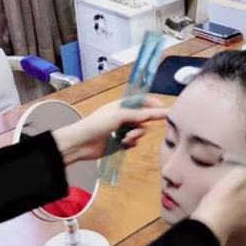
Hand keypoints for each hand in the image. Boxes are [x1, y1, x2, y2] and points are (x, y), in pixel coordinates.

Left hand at [51, 96, 168, 165]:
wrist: (81, 143)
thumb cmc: (96, 124)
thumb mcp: (117, 116)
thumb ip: (135, 115)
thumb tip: (150, 114)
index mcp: (121, 106)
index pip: (141, 101)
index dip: (152, 103)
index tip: (164, 108)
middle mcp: (123, 117)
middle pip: (143, 117)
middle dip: (145, 122)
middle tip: (160, 121)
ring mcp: (122, 130)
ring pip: (139, 131)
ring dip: (136, 135)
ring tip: (126, 138)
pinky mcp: (120, 143)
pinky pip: (133, 142)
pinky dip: (131, 143)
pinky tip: (124, 144)